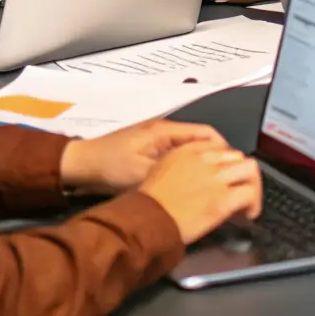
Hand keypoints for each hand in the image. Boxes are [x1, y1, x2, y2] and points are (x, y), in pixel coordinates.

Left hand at [60, 119, 225, 195]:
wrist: (81, 165)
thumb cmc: (110, 165)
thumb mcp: (143, 173)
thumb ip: (172, 175)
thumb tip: (199, 183)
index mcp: (166, 131)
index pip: (206, 133)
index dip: (224, 149)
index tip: (234, 168)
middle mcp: (165, 132)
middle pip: (201, 141)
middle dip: (216, 158)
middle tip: (227, 179)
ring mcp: (156, 141)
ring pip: (190, 150)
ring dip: (202, 164)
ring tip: (213, 184)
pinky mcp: (149, 152)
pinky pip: (177, 157)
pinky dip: (187, 168)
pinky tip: (190, 185)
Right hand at [140, 139, 262, 244]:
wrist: (147, 219)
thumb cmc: (148, 202)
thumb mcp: (161, 170)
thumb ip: (182, 166)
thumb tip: (195, 176)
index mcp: (189, 151)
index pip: (220, 148)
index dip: (227, 163)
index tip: (226, 176)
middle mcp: (205, 160)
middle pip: (238, 156)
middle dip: (242, 173)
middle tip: (240, 188)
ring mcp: (216, 179)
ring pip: (250, 170)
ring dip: (253, 185)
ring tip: (248, 201)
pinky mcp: (222, 200)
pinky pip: (249, 194)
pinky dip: (253, 204)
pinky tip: (248, 214)